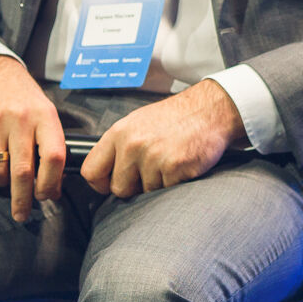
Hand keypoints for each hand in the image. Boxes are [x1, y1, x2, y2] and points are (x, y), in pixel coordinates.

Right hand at [0, 54, 64, 221]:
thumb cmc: (22, 98)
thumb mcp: (44, 111)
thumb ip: (49, 143)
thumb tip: (55, 184)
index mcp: (44, 116)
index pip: (54, 157)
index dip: (51, 183)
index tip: (47, 196)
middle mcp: (20, 120)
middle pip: (23, 171)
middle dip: (23, 199)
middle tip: (22, 214)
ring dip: (0, 185)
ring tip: (3, 182)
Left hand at [79, 78, 246, 198]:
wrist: (211, 109)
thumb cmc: (177, 117)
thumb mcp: (138, 123)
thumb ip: (119, 146)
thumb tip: (106, 172)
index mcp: (119, 132)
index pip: (91, 171)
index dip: (101, 183)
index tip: (112, 183)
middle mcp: (133, 144)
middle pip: (118, 188)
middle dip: (134, 187)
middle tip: (151, 172)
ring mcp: (154, 156)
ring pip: (145, 192)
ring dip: (158, 184)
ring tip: (170, 162)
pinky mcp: (175, 167)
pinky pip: (167, 191)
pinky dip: (175, 184)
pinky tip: (182, 165)